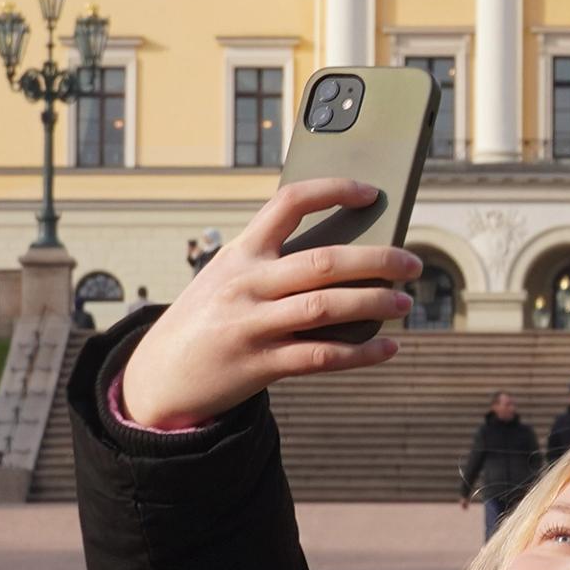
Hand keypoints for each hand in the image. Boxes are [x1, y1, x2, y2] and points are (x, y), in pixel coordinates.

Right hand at [117, 178, 419, 429]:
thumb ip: (275, 266)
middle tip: (412, 264)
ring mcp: (251, 325)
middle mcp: (245, 284)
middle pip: (323, 262)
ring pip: (327, 308)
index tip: (370, 192)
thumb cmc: (207, 320)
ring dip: (374, 303)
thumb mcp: (227, 279)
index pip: (288, 204)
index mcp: (239, 253)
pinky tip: (387, 347)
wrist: (158, 378)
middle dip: (377, 259)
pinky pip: (321, 357)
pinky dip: (361, 353)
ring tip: (404, 303)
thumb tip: (351, 261)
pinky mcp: (259, 366)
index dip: (333, 191)